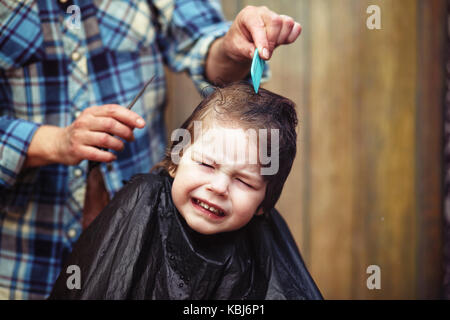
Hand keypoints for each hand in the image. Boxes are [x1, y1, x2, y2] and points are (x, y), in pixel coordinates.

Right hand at [25, 104, 145, 166]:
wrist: (59, 143)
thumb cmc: (84, 132)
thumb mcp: (97, 121)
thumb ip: (115, 121)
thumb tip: (136, 123)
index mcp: (92, 112)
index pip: (113, 110)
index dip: (130, 116)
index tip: (141, 123)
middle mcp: (85, 122)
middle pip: (111, 124)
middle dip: (126, 132)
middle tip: (131, 138)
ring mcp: (80, 136)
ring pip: (106, 139)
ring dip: (118, 145)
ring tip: (121, 147)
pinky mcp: (77, 150)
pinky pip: (98, 154)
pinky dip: (109, 157)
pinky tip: (112, 157)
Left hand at [222, 6, 301, 61]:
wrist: (241, 43)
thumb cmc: (238, 43)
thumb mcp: (237, 48)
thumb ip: (249, 51)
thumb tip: (262, 56)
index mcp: (248, 15)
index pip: (259, 26)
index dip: (263, 42)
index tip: (264, 56)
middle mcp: (263, 13)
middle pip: (276, 22)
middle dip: (272, 42)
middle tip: (266, 55)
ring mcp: (275, 16)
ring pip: (287, 24)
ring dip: (281, 39)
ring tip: (270, 47)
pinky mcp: (284, 24)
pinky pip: (295, 28)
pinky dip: (291, 38)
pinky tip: (280, 43)